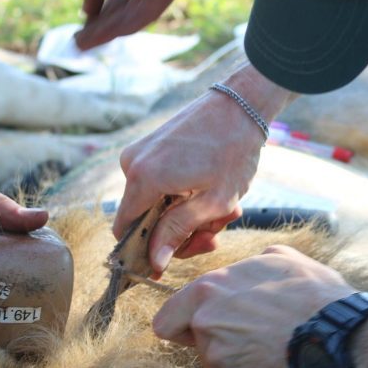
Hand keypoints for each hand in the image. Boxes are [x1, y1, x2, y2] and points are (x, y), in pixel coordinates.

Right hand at [68, 0, 190, 49]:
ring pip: (138, 12)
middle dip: (107, 23)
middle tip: (83, 40)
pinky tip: (96, 35)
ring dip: (109, 30)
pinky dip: (119, 27)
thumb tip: (89, 11)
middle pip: (134, 1)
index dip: (108, 5)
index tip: (88, 22)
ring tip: (83, 43)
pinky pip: (144, 13)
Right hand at [114, 89, 264, 273]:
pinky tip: (213, 193)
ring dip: (189, 214)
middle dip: (181, 232)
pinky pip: (160, 184)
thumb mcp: (212, 201)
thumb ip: (179, 232)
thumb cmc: (233, 151)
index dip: (146, 252)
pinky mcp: (150, 146)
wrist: (241, 104)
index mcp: (144, 179)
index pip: (125, 232)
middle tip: (215, 232)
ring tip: (225, 209)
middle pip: (145, 220)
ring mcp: (140, 153)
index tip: (172, 261)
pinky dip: (186, 195)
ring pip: (156, 204)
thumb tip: (155, 263)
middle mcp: (132, 164)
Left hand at [152, 245, 357, 367]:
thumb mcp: (279, 258)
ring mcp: (219, 354)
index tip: (192, 324)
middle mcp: (205, 322)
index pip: (165, 318)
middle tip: (239, 332)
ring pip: (215, 359)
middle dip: (208, 337)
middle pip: (190, 339)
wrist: (333, 332)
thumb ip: (250, 264)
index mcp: (208, 289)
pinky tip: (273, 357)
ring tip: (267, 341)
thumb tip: (251, 265)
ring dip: (233, 354)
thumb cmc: (309, 292)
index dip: (178, 321)